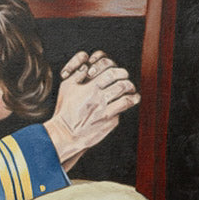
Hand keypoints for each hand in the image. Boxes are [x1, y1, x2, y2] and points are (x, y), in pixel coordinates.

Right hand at [43, 50, 139, 167]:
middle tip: (127, 82)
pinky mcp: (109, 122)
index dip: (118, 71)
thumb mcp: (66, 88)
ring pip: (126, 98)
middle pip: (122, 84)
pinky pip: (122, 111)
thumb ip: (77, 74)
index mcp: (90, 88)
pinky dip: (127, 106)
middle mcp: (99, 99)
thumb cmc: (65, 110)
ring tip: (133, 93)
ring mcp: (105, 111)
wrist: (66, 133)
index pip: (110, 73)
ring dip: (132, 93)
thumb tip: (86, 65)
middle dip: (127, 81)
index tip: (119, 73)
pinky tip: (129, 103)